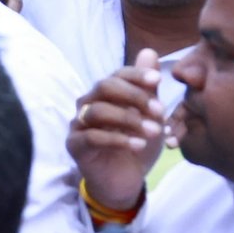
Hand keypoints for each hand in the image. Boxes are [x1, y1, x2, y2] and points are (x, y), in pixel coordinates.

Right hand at [67, 49, 166, 213]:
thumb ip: (148, 88)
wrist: (125, 181)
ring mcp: (79, 124)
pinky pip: (92, 136)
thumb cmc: (136, 145)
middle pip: (104, 87)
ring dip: (129, 119)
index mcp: (106, 95)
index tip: (157, 81)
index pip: (117, 75)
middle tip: (158, 111)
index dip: (135, 75)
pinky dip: (118, 140)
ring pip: (98, 110)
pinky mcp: (75, 145)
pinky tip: (139, 146)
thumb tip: (150, 52)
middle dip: (134, 96)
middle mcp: (88, 104)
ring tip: (153, 132)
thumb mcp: (149, 117)